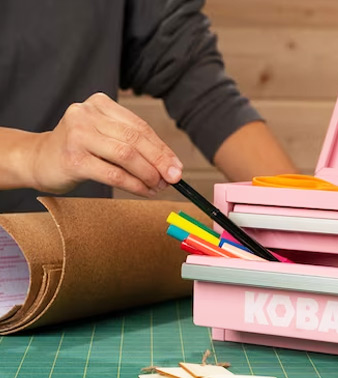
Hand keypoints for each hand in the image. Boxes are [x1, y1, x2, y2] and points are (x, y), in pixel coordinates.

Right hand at [30, 92, 182, 196]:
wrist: (38, 159)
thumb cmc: (79, 149)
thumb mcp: (105, 137)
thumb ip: (134, 145)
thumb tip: (171, 165)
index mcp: (99, 103)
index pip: (140, 127)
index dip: (162, 149)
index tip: (177, 166)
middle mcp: (87, 114)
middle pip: (136, 139)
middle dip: (159, 162)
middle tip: (173, 178)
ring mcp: (77, 135)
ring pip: (127, 156)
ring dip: (148, 175)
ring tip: (159, 187)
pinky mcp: (73, 159)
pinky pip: (113, 174)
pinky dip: (134, 185)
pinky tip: (144, 191)